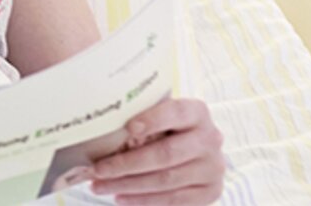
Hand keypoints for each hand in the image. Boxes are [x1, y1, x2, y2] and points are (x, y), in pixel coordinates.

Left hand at [90, 97, 225, 204]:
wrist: (193, 152)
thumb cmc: (165, 131)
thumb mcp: (155, 117)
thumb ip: (139, 121)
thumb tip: (102, 132)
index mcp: (196, 112)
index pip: (176, 113)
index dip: (153, 120)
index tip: (128, 128)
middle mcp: (210, 139)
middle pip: (166, 154)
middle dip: (126, 164)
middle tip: (98, 170)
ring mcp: (212, 167)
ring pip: (166, 180)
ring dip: (128, 185)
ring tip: (100, 186)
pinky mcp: (210, 191)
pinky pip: (174, 200)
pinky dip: (144, 201)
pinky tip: (121, 197)